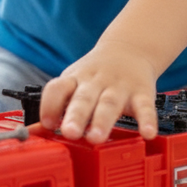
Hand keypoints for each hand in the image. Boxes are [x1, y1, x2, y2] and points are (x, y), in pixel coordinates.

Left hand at [39, 39, 158, 142]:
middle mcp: (96, 82)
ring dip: (102, 121)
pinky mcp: (142, 92)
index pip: (57, 88)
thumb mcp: (74, 81)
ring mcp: (119, 87)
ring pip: (109, 104)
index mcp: (75, 79)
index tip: (47, 124)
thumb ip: (60, 105)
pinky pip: (145, 107)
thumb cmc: (96, 74)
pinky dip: (147, 120)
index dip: (50, 105)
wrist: (129, 48)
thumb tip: (39, 131)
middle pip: (84, 98)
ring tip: (96, 138)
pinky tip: (147, 133)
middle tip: (70, 132)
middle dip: (76, 116)